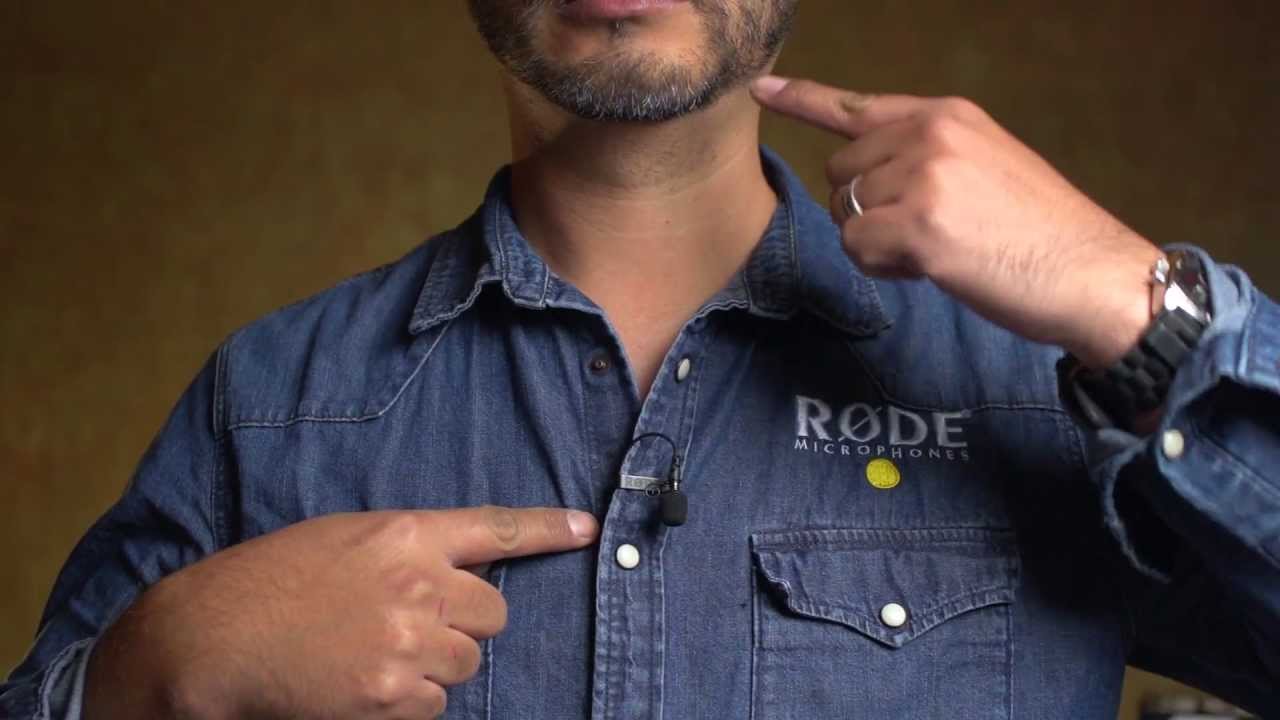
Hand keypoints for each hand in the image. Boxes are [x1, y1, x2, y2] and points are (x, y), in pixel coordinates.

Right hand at [86, 506, 598, 719]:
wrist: (214, 635)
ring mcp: (408, 641)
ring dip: (435, 667)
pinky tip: (364, 686)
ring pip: (465, 664)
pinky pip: (435, 706)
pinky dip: (409, 704)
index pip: (495, 526)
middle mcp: (417, 583)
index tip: (586, 528)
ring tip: (375, 656)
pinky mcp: (392, 695)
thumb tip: (456, 570)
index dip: (549, 528)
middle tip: (416, 627)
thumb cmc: (272, 580)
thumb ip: (406, 549)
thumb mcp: (345, 539)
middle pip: (492, 612)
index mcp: (404, 534)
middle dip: (465, 624)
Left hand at [751, 75, 1161, 367]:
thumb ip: (926, 158)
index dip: (802, 99)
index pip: (856, 105)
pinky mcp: (918, 225)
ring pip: (845, 214)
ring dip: (876, 243)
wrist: (1092, 272)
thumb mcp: (986, 165)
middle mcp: (929, 135)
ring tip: (937, 249)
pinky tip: (929, 268)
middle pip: (840, 173)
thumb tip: (869, 181)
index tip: (762, 90)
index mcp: (947, 116)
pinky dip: (882, 268)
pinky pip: (857, 248)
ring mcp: (922, 177)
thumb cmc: (1039, 232)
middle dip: (865, 209)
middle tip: (925, 231)